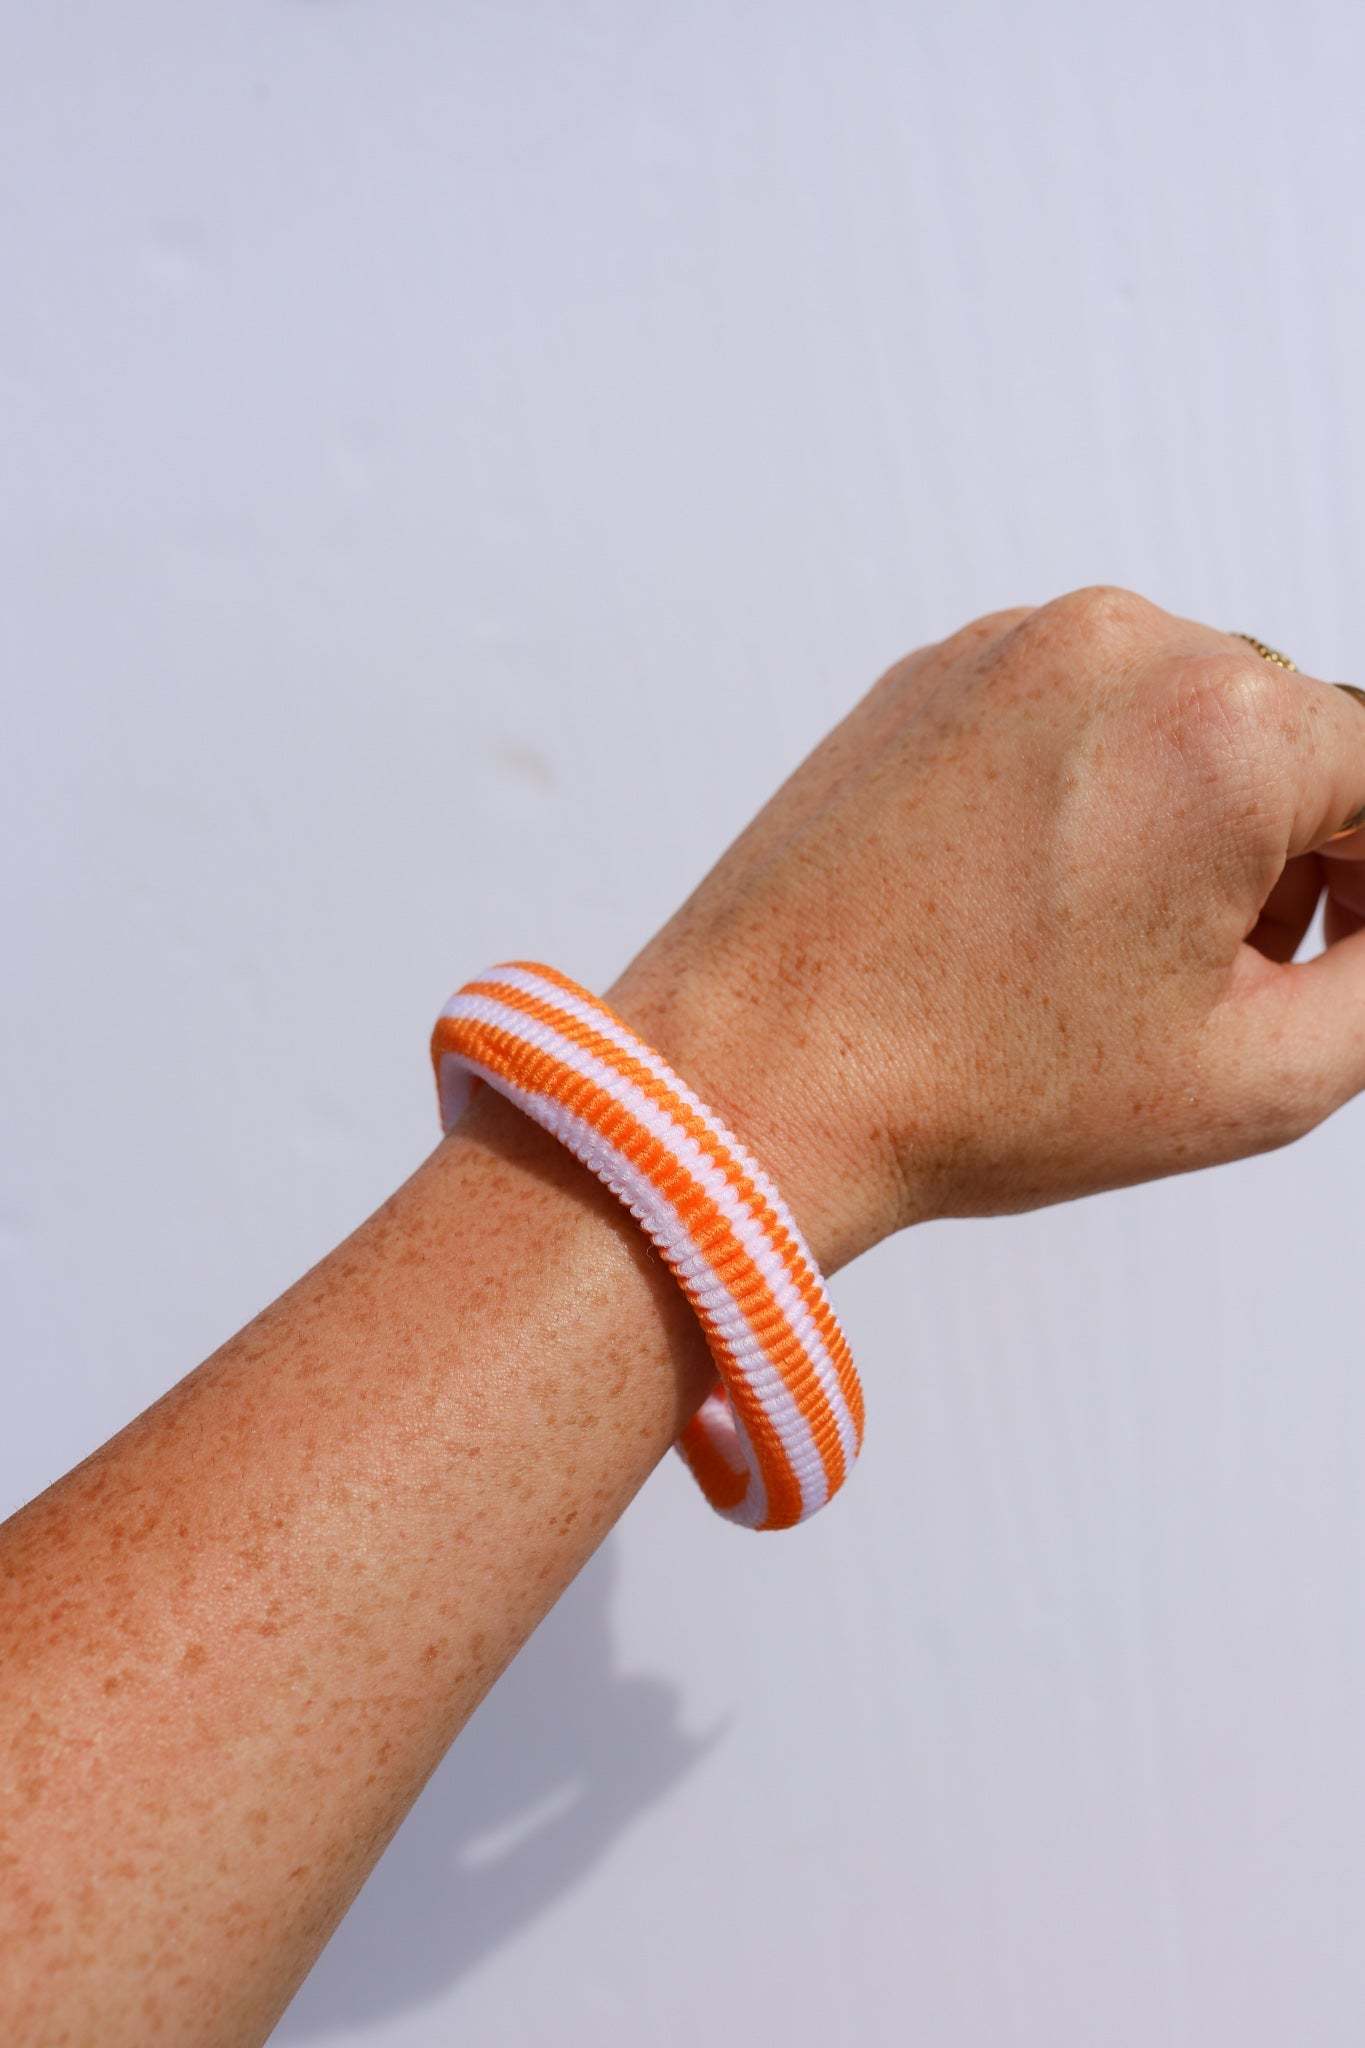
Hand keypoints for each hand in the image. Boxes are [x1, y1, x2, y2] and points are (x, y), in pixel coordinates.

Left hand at [610, 588, 1364, 1269]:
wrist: (755, 1074)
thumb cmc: (970, 1087)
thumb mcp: (1259, 1076)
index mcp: (1226, 729)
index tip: (1340, 952)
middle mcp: (1122, 646)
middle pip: (1292, 737)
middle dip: (1299, 851)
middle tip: (1246, 974)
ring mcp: (1013, 646)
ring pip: (1184, 715)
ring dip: (1201, 815)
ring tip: (1136, 952)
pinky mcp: (935, 672)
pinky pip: (1077, 710)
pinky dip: (1101, 787)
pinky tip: (1053, 903)